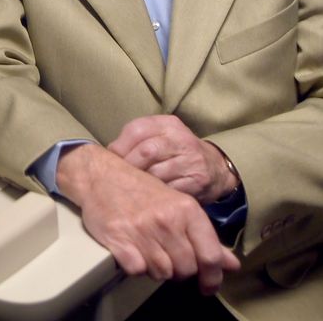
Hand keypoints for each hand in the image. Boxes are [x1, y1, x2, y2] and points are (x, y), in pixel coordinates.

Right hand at [57, 144, 240, 293]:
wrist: (102, 175)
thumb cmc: (141, 191)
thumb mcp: (179, 206)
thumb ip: (206, 237)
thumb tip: (231, 264)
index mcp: (186, 210)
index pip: (210, 256)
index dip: (212, 277)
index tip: (208, 286)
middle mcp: (166, 220)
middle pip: (186, 269)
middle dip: (179, 271)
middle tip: (169, 258)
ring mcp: (142, 230)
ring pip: (162, 273)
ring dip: (156, 268)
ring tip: (149, 251)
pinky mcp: (118, 239)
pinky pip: (137, 271)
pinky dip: (136, 266)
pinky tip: (133, 252)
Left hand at [108, 115, 237, 203]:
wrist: (216, 168)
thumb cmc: (176, 152)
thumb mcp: (159, 136)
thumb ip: (136, 141)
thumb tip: (106, 155)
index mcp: (167, 124)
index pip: (137, 130)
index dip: (119, 147)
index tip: (110, 161)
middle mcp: (181, 139)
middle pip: (146, 151)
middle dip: (129, 167)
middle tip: (119, 179)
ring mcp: (191, 160)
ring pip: (157, 173)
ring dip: (141, 184)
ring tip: (131, 189)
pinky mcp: (198, 182)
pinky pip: (170, 191)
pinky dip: (156, 197)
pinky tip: (149, 199)